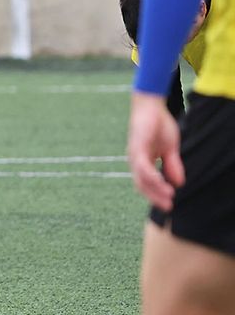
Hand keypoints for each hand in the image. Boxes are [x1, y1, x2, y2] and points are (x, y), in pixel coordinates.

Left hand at [127, 91, 183, 212]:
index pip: (147, 184)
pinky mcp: (136, 147)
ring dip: (155, 189)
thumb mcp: (170, 149)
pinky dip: (151, 175)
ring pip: (141, 178)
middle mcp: (136, 161)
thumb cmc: (159, 126)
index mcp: (143, 162)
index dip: (156, 195)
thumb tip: (179, 183)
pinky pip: (142, 165)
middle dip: (155, 197)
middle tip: (168, 207)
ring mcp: (134, 154)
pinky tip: (160, 182)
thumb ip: (172, 165)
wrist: (152, 107)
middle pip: (142, 185)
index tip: (168, 205)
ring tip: (169, 197)